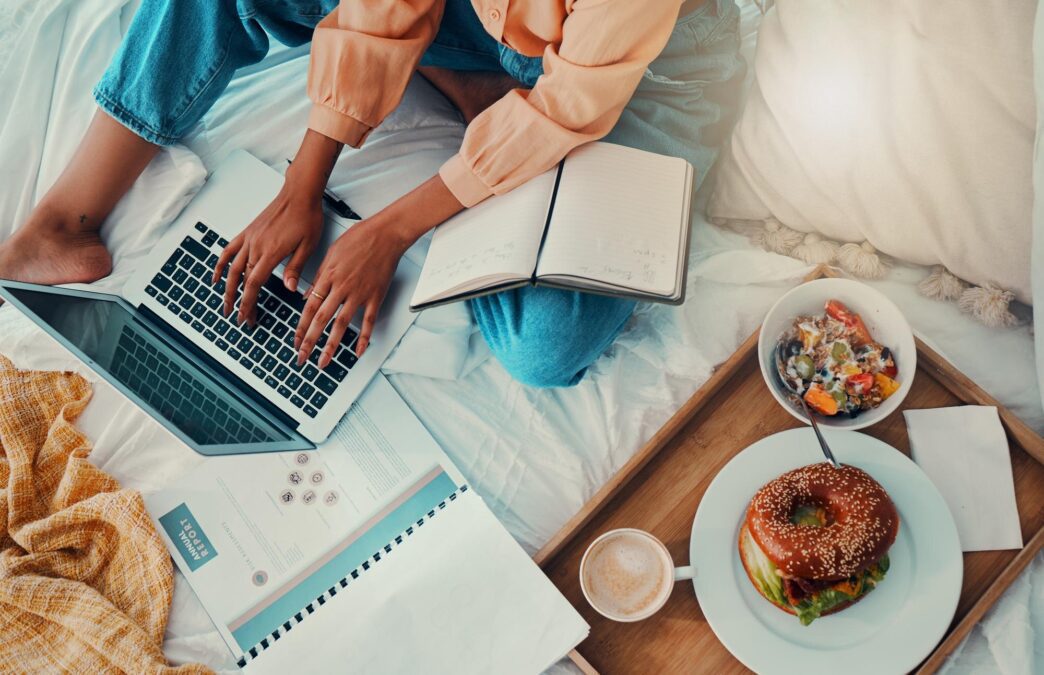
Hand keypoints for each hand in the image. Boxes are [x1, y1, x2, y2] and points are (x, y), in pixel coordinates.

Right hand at [213, 180, 322, 324]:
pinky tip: (216, 276)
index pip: (254, 284)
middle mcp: (256, 246)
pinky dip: (220, 264)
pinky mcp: (248, 232)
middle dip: (240, 301)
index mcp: (271, 252)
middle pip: (243, 280)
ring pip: (232, 267)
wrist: (299, 193)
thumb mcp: (308, 246)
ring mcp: (250, 239)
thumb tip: (289, 289)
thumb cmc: (307, 217)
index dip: (248, 302)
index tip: (245, 317)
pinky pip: (229, 250)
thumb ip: (295, 268)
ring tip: (226, 304)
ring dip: (227, 288)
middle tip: (240, 318)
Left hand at [294, 218, 407, 366]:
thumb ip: (319, 276)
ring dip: (331, 345)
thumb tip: (307, 294)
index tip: (295, 340)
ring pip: (341, 324)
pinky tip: (357, 351)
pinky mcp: (375, 296)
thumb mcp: (331, 253)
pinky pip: (368, 321)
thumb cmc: (359, 238)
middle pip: (321, 319)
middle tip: (301, 357)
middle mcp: (341, 287)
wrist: (385, 233)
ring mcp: (359, 293)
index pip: (310, 307)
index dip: (301, 326)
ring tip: (324, 361)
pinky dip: (363, 338)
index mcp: (328, 276)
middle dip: (309, 341)